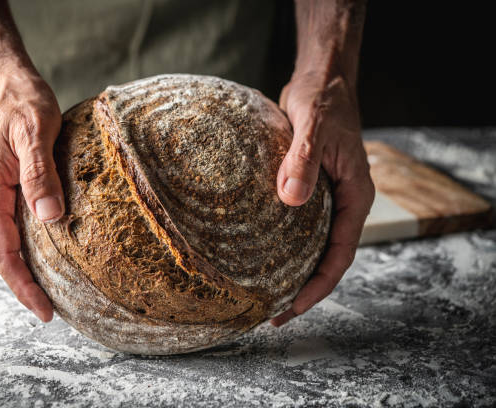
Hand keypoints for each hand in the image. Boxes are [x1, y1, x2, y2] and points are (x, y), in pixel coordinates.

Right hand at [0, 59, 63, 321]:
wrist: (6, 81)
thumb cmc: (20, 103)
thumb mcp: (34, 134)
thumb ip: (40, 176)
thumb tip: (51, 219)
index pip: (4, 254)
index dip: (24, 286)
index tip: (46, 312)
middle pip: (5, 256)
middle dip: (28, 286)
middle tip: (57, 311)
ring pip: (11, 243)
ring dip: (31, 269)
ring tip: (58, 291)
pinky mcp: (8, 188)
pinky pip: (17, 225)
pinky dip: (33, 246)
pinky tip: (54, 252)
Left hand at [271, 70, 374, 326]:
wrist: (322, 82)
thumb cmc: (324, 101)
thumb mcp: (314, 127)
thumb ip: (303, 160)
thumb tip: (290, 200)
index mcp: (354, 196)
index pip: (340, 254)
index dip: (318, 285)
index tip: (292, 307)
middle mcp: (343, 203)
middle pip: (327, 258)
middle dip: (303, 289)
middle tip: (272, 314)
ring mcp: (326, 198)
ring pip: (313, 245)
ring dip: (293, 271)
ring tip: (264, 294)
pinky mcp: (308, 189)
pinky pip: (299, 226)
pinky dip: (284, 245)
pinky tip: (260, 255)